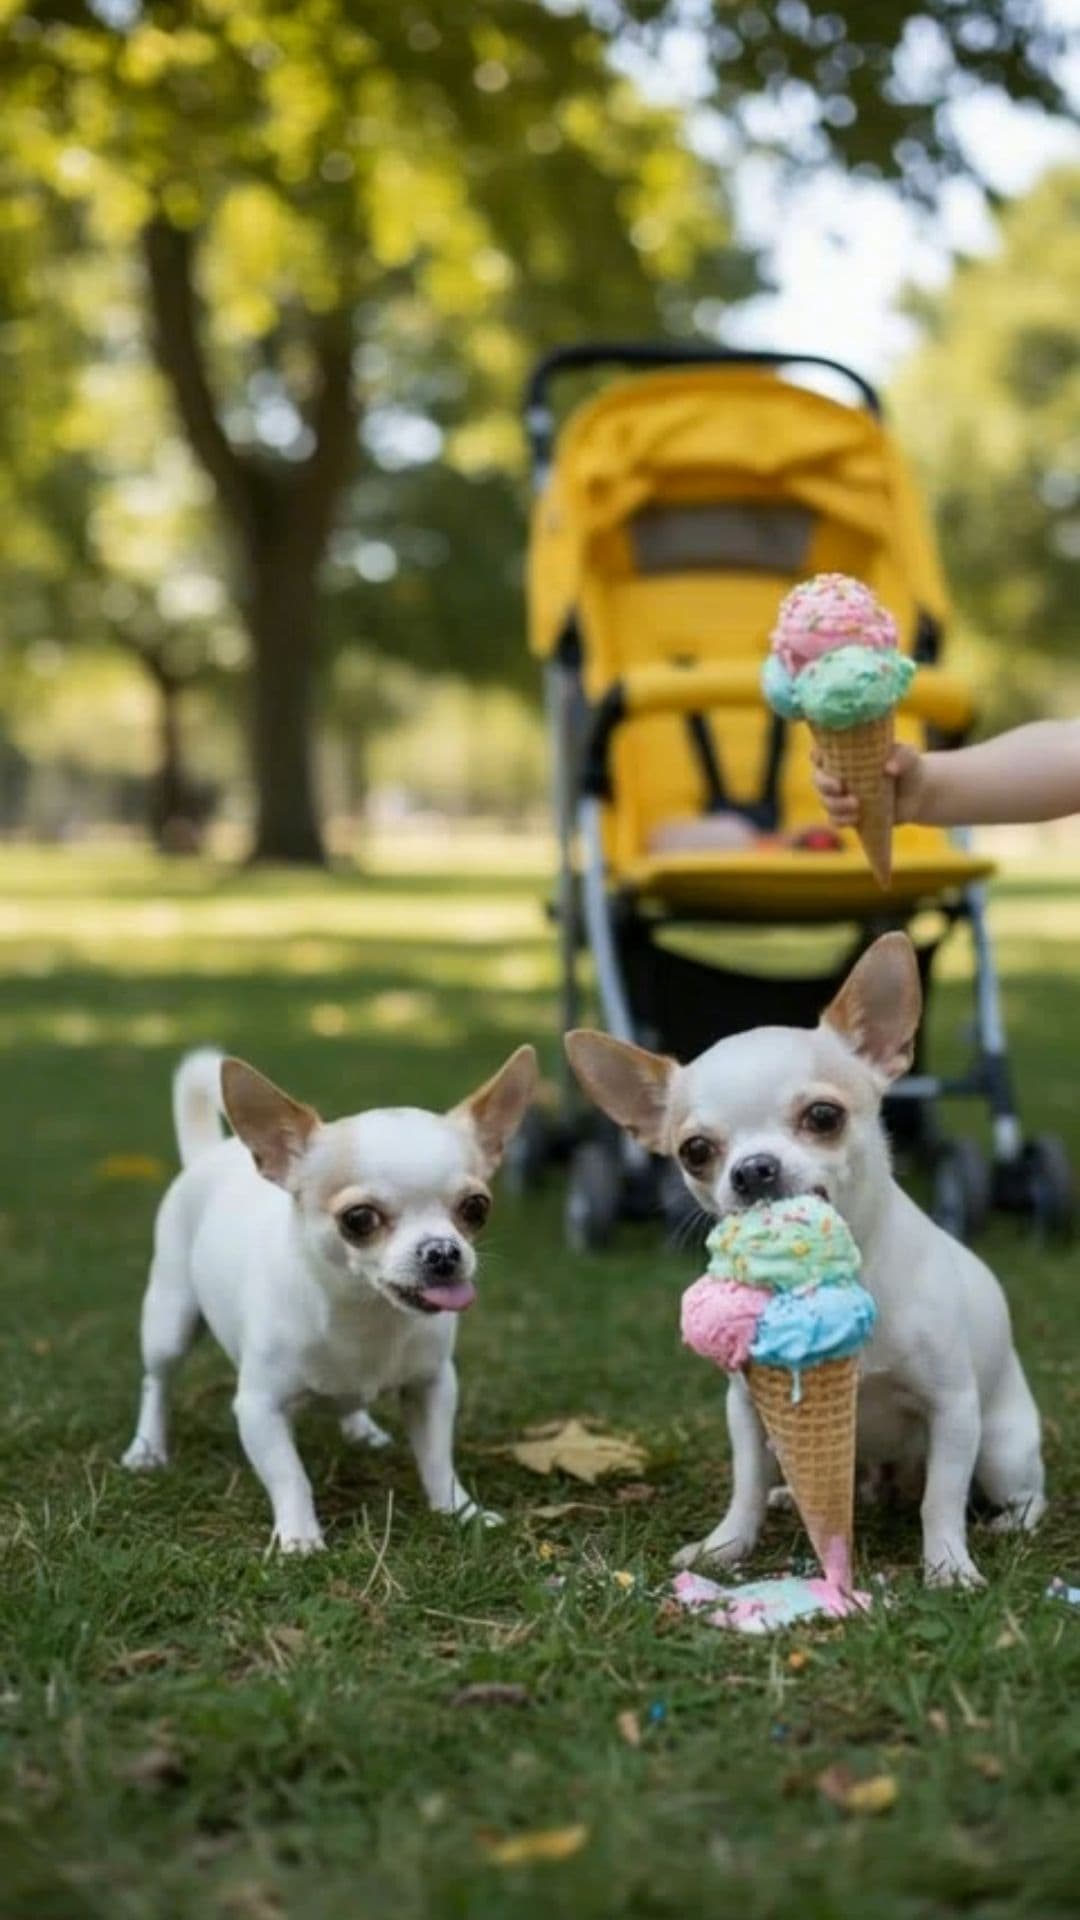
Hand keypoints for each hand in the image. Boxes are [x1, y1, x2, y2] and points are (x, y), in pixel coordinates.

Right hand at [812, 741, 927, 825]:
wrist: (918, 795)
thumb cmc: (910, 768)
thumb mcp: (909, 757)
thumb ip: (901, 757)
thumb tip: (888, 769)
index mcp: (846, 755)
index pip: (821, 752)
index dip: (816, 756)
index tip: (822, 759)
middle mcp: (839, 775)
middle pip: (818, 779)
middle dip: (824, 784)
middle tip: (840, 787)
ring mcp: (842, 797)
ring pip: (825, 801)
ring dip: (835, 805)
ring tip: (855, 805)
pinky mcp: (849, 814)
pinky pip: (835, 820)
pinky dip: (841, 820)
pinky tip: (855, 818)